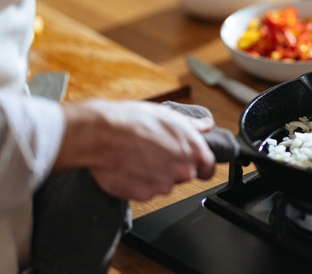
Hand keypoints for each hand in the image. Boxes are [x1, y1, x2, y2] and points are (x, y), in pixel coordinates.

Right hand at [55, 100, 216, 200]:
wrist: (102, 134)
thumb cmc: (134, 121)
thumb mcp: (169, 115)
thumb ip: (192, 126)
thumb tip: (205, 126)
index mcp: (194, 151)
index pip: (209, 169)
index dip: (200, 165)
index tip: (191, 162)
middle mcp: (183, 171)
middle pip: (184, 176)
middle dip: (173, 167)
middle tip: (156, 152)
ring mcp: (163, 186)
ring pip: (164, 185)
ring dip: (154, 175)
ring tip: (139, 157)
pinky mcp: (143, 195)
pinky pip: (145, 191)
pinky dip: (139, 183)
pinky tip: (129, 167)